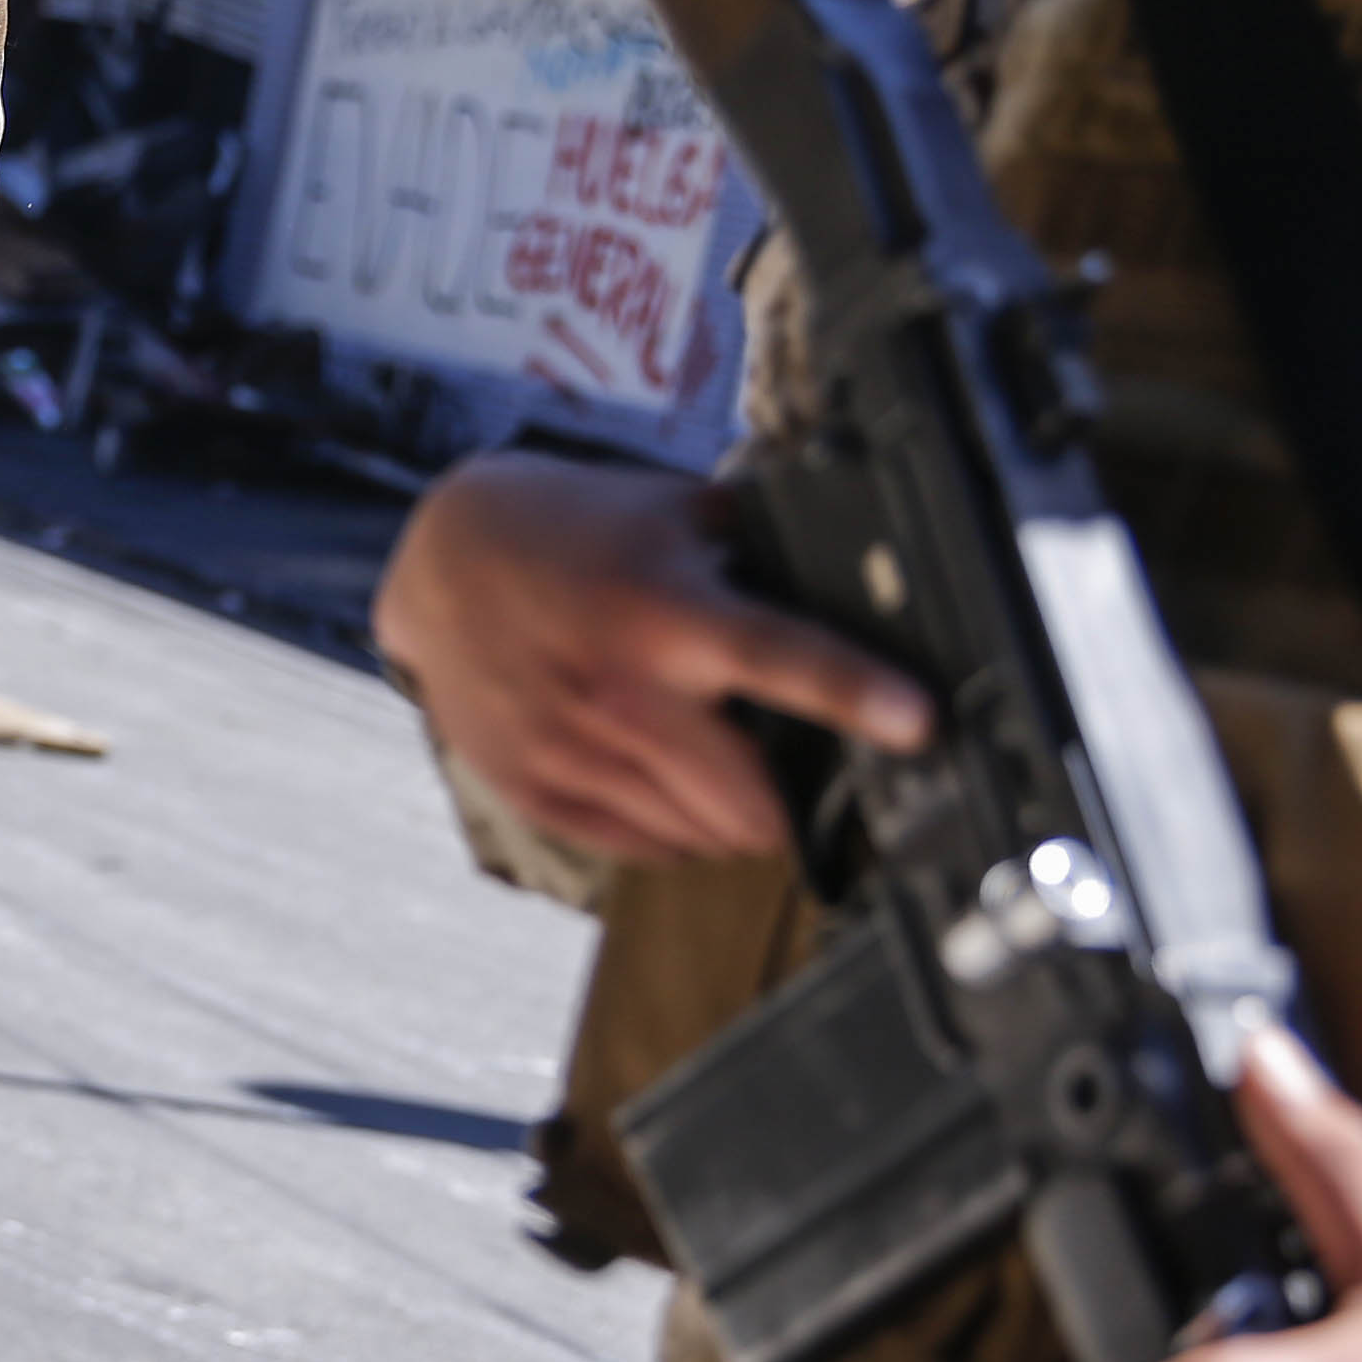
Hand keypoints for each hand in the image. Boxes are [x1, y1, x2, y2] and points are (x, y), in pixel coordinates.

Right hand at [370, 450, 931, 859]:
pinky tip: (673, 783)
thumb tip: (868, 571)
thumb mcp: (674, 513)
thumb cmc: (577, 530)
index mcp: (665, 609)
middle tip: (811, 781)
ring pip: (702, 836)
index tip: (919, 723)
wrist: (442, 561)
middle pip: (748, 799)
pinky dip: (680, 832)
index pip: (777, 655)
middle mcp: (618, 688)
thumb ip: (760, 547)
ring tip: (731, 771)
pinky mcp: (535, 790)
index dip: (854, 692)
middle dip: (797, 805)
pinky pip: (643, 848)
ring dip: (740, 821)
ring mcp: (571, 749)